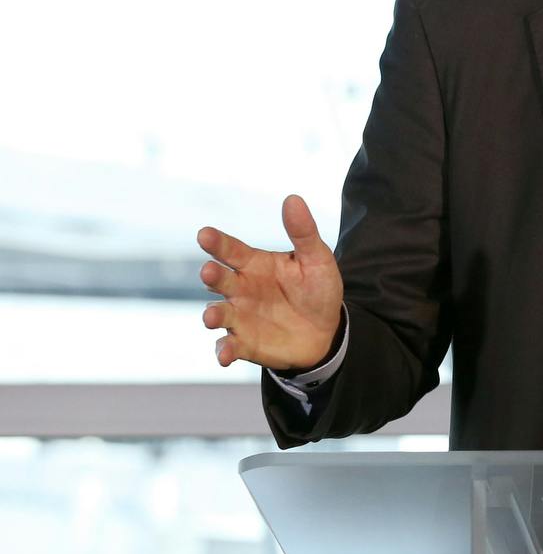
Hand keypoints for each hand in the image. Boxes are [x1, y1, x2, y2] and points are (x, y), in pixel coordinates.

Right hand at [196, 195, 344, 369]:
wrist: (327, 330)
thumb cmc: (316, 289)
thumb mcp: (317, 260)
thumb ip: (303, 232)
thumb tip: (293, 199)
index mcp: (254, 264)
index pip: (231, 250)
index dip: (217, 242)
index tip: (204, 234)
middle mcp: (240, 288)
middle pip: (219, 280)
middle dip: (212, 276)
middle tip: (210, 271)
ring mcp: (239, 316)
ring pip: (218, 313)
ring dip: (213, 315)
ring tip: (212, 316)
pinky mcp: (244, 342)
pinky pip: (228, 346)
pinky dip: (223, 351)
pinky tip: (225, 355)